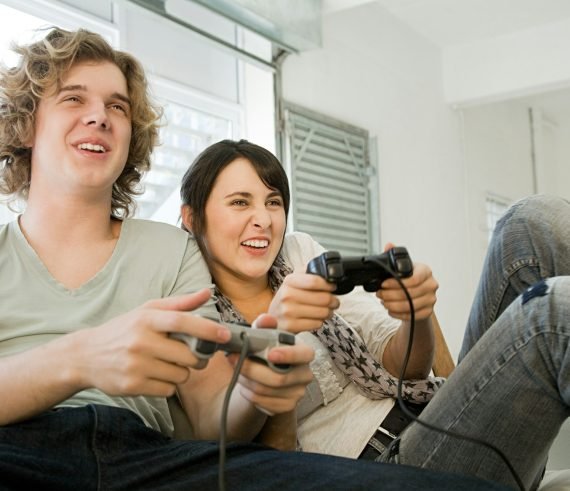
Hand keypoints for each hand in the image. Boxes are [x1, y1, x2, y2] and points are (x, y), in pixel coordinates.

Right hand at [74, 288, 230, 397]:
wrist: (86, 356)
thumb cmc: (124, 330)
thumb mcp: (147, 311)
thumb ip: (180, 303)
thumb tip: (208, 292)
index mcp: (146, 319)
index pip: (182, 322)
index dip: (207, 329)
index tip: (225, 334)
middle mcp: (140, 341)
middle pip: (188, 355)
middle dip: (197, 357)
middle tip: (191, 354)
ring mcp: (135, 365)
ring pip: (181, 375)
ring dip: (181, 371)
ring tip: (166, 363)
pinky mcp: (132, 386)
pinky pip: (168, 389)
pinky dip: (168, 384)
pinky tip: (155, 375)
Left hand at [226, 314, 314, 414]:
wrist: (265, 375)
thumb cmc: (266, 350)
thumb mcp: (264, 335)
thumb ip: (264, 325)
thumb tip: (266, 319)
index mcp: (304, 353)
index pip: (304, 354)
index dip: (288, 355)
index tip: (270, 354)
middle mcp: (305, 374)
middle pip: (279, 378)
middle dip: (251, 369)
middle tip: (232, 359)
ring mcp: (298, 393)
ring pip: (266, 391)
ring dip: (246, 380)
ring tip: (236, 370)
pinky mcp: (287, 406)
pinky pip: (263, 403)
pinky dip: (249, 394)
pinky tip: (244, 385)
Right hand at [268, 273, 338, 332]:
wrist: (273, 315)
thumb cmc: (288, 297)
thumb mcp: (294, 280)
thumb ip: (309, 272)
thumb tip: (327, 270)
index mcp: (289, 281)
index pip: (315, 281)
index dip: (328, 285)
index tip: (332, 287)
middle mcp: (287, 295)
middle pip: (323, 298)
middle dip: (333, 301)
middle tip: (333, 302)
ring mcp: (288, 312)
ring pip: (323, 312)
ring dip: (329, 312)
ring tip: (326, 311)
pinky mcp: (291, 326)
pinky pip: (317, 324)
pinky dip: (319, 322)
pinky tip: (315, 319)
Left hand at [376, 243, 437, 320]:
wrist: (418, 296)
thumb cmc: (408, 280)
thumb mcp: (402, 267)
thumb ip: (394, 256)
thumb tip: (389, 244)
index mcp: (425, 271)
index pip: (414, 278)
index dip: (396, 283)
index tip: (383, 284)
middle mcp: (431, 284)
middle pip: (410, 293)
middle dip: (390, 295)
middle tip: (379, 294)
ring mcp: (431, 299)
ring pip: (409, 306)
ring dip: (392, 305)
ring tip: (383, 302)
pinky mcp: (428, 312)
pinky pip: (411, 315)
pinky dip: (397, 314)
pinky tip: (390, 310)